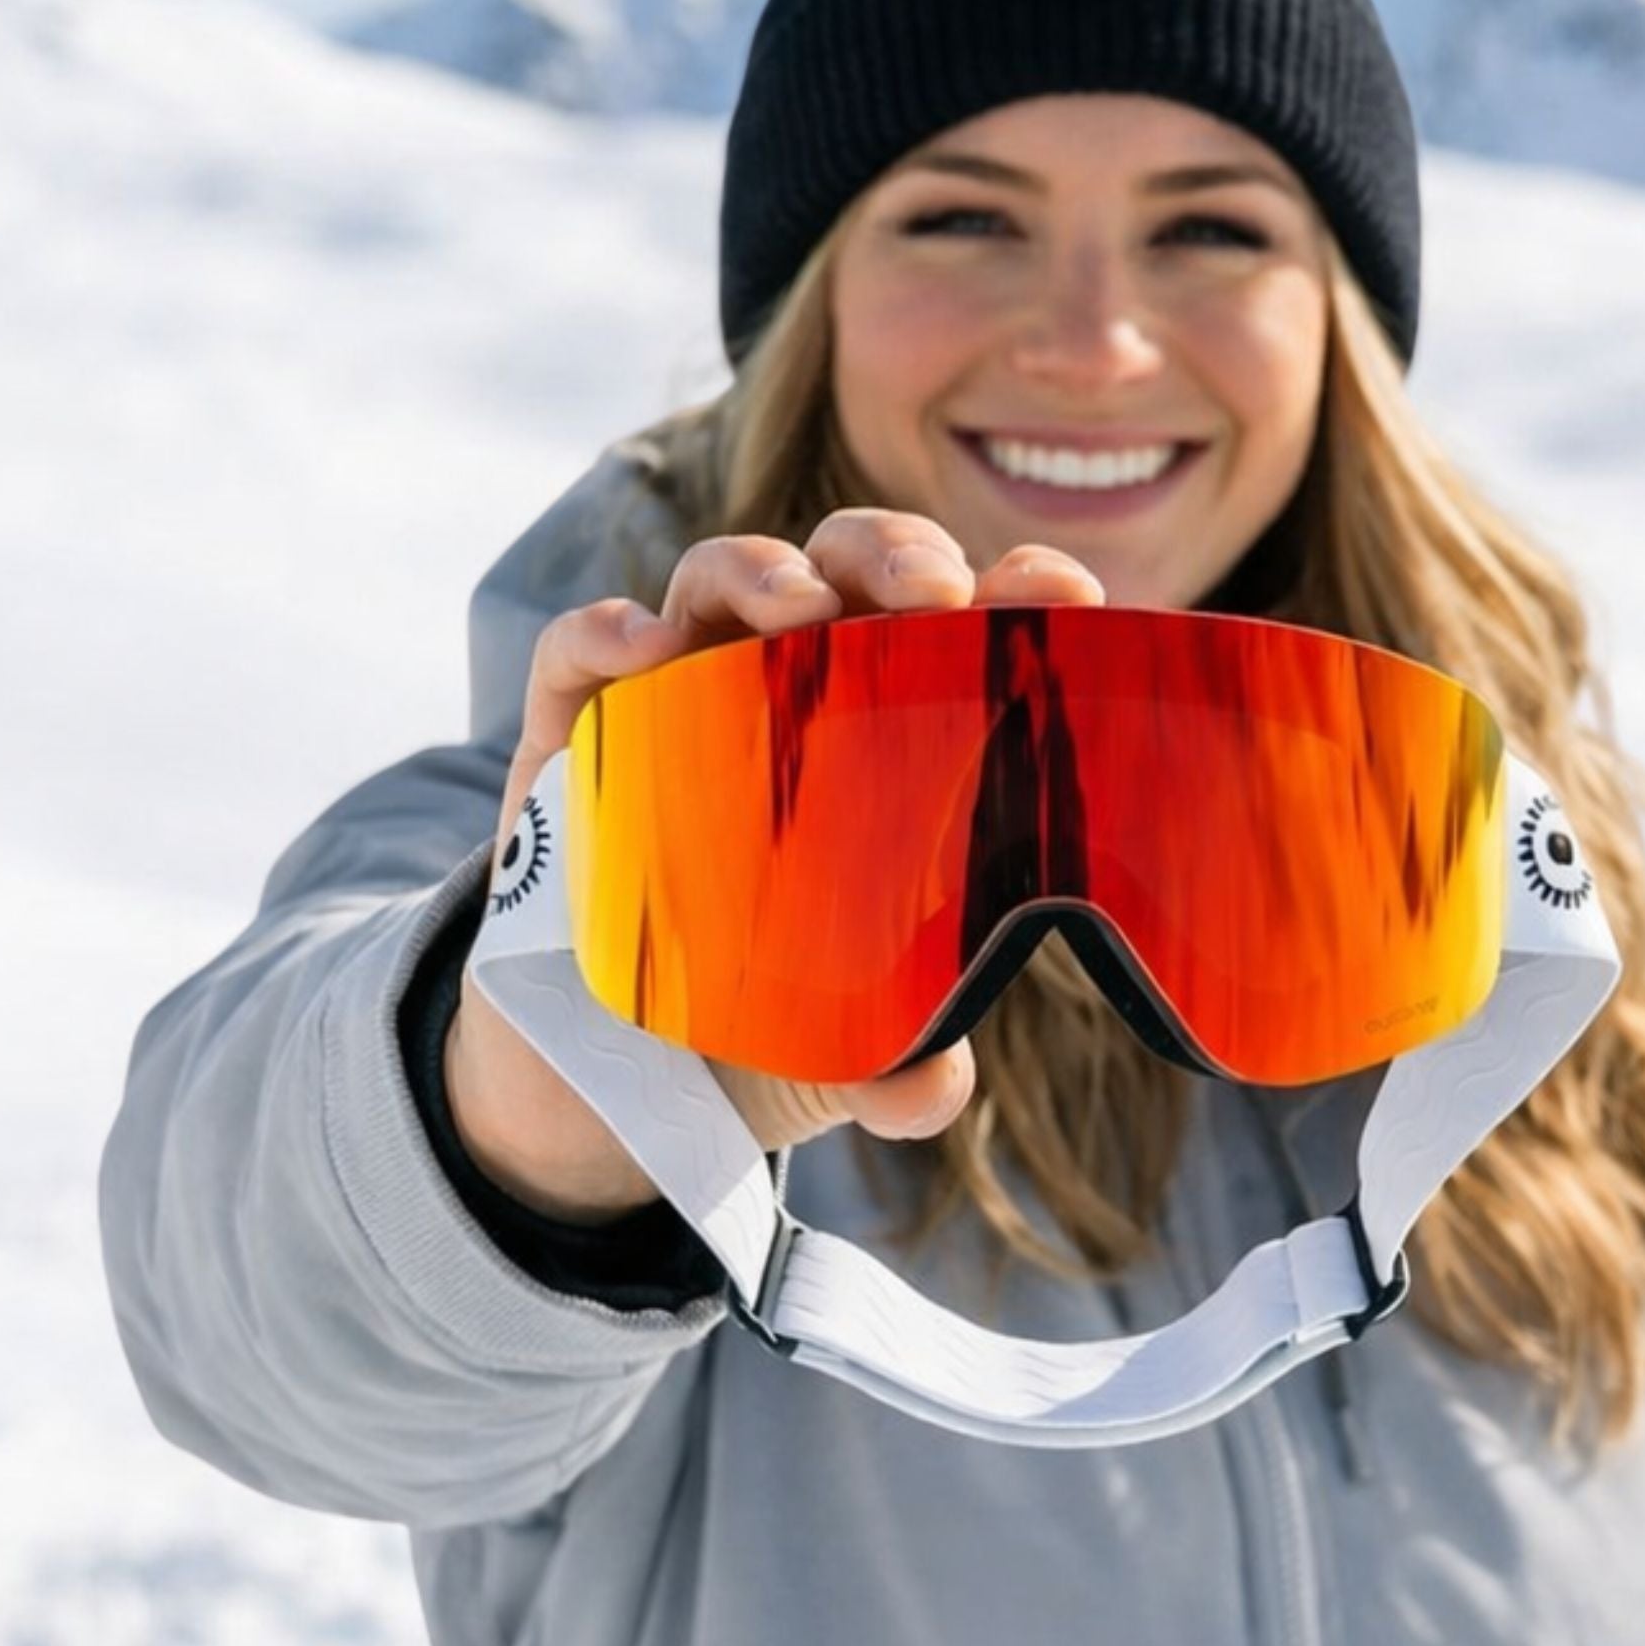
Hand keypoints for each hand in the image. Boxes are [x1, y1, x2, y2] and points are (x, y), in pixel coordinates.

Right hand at [443, 510, 1105, 1218]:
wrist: (615, 1065)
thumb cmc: (766, 1008)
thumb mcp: (848, 1050)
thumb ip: (902, 1071)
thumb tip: (928, 1090)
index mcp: (890, 726)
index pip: (965, 627)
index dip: (1019, 594)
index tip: (1066, 601)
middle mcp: (792, 687)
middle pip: (851, 569)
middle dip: (896, 556)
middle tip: (935, 596)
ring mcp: (680, 694)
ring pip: (722, 579)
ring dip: (766, 570)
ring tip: (803, 605)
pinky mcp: (578, 729)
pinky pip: (580, 650)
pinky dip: (609, 630)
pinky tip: (647, 645)